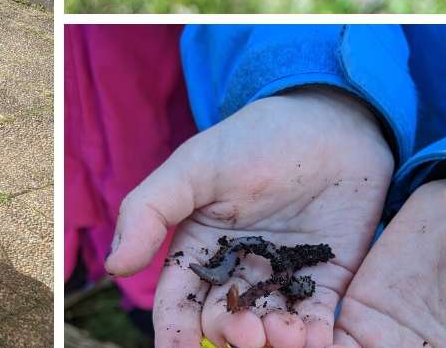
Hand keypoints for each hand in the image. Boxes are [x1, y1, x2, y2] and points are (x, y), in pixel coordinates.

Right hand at [107, 87, 394, 347]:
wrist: (329, 119)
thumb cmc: (253, 139)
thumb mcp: (193, 168)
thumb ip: (150, 212)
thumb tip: (115, 265)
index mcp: (199, 249)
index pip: (178, 302)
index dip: (174, 332)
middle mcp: (238, 272)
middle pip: (223, 323)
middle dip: (230, 338)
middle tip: (247, 337)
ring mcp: (282, 278)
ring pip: (270, 329)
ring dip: (273, 343)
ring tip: (283, 336)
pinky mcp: (326, 280)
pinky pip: (317, 320)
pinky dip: (315, 338)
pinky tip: (316, 340)